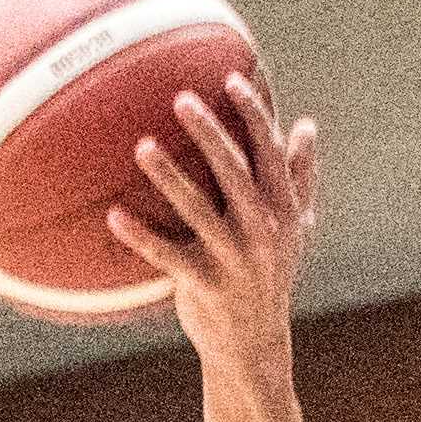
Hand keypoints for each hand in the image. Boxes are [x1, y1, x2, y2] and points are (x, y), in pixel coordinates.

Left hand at [114, 77, 319, 370]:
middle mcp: (262, 231)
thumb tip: (307, 126)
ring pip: (199, 211)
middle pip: (235, 173)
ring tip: (141, 146)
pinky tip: (112, 215)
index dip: (253, 114)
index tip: (232, 77)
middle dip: (210, 134)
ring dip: (170, 177)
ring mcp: (234, 260)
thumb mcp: (295, 227)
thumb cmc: (270, 273)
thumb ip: (299, 177)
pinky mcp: (205, 286)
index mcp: (283, 209)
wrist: (254, 344)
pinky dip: (140, 237)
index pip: (269, 153)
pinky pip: (167, 256)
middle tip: (181, 98)